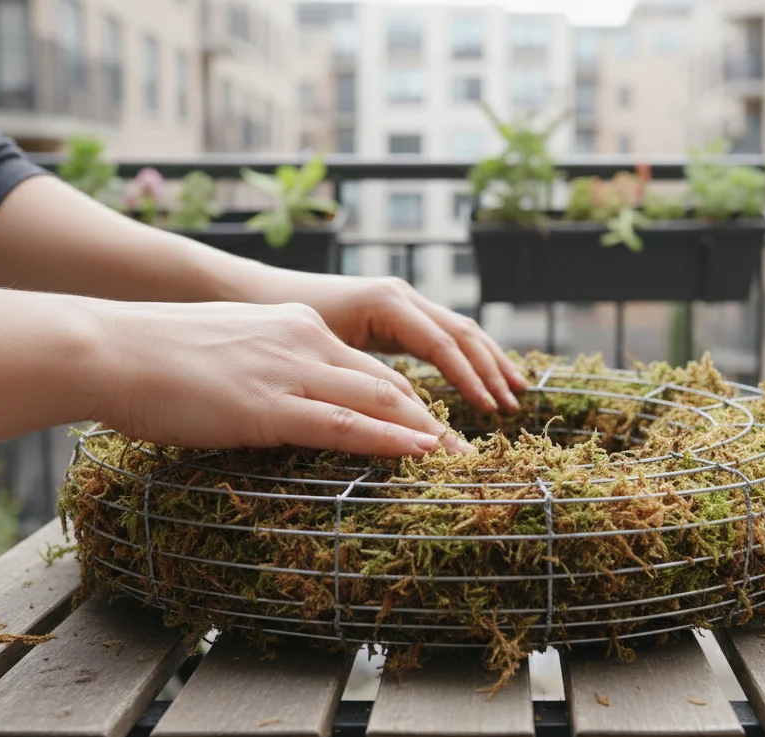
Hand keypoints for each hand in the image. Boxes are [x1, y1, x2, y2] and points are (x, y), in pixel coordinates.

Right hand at [93, 300, 473, 457]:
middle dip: (433, 420)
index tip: (438, 428)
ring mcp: (286, 372)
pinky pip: (341, 425)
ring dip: (424, 434)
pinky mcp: (265, 406)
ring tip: (459, 461)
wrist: (107, 347)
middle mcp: (303, 341)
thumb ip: (269, 370)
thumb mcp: (230, 351)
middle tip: (466, 450)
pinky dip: (386, 440)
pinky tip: (417, 453)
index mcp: (296, 327)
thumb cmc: (155, 357)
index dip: (410, 401)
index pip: (369, 367)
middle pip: (388, 384)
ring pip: (376, 402)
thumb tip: (283, 406)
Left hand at [257, 274, 526, 414]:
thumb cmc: (276, 324)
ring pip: (457, 330)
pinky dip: (467, 356)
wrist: (249, 292)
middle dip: (490, 370)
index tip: (488, 411)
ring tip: (515, 393)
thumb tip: (398, 415)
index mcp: (386, 302)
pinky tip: (481, 378)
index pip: (443, 343)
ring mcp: (399, 300)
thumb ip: (363, 379)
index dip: (469, 378)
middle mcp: (398, 295)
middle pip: (460, 332)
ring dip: (488, 362)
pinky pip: (441, 333)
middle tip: (512, 408)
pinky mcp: (393, 312)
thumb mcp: (320, 353)